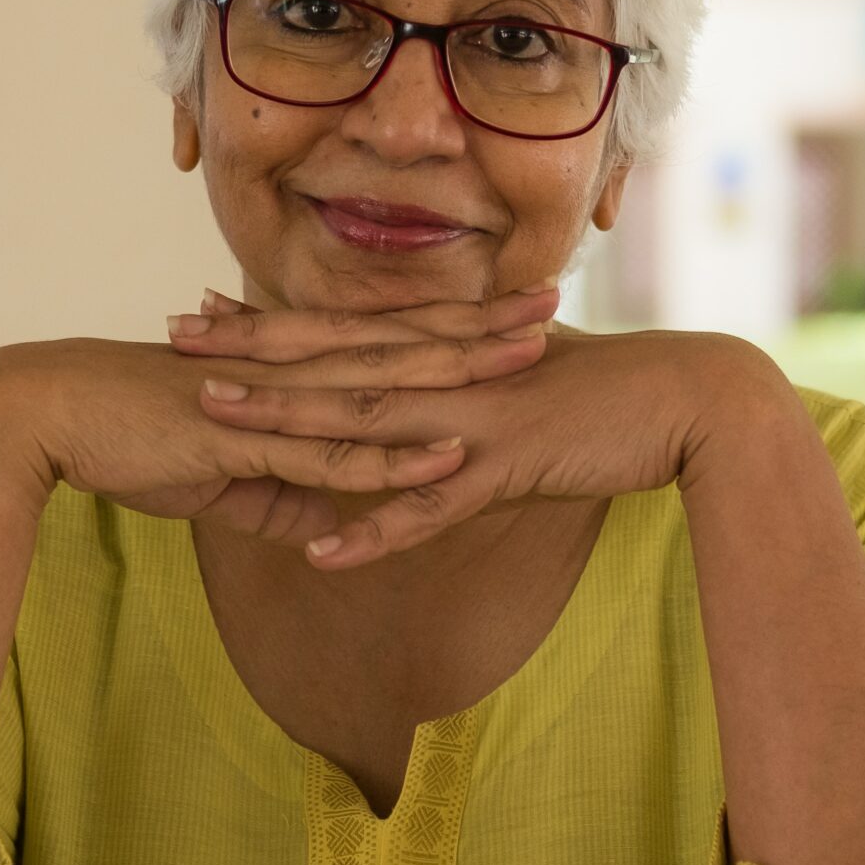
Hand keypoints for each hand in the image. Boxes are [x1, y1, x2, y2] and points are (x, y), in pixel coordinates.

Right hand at [0, 314, 550, 548]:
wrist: (48, 417)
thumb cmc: (128, 435)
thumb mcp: (220, 471)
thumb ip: (279, 493)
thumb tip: (325, 523)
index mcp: (286, 364)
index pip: (386, 333)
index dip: (452, 320)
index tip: (512, 305)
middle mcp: (290, 368)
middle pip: (403, 342)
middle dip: (482, 327)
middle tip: (556, 304)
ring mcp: (273, 399)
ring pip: (384, 387)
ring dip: (459, 378)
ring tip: (528, 368)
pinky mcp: (247, 438)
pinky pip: (333, 455)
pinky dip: (394, 461)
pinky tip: (447, 462)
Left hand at [170, 313, 759, 568]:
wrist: (690, 399)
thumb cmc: (610, 392)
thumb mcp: (520, 381)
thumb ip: (462, 386)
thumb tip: (420, 396)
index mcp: (448, 349)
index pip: (342, 331)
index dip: (270, 323)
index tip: (201, 312)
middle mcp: (449, 372)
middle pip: (333, 362)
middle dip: (251, 354)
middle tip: (174, 341)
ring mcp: (474, 416)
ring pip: (364, 420)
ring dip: (290, 423)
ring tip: (218, 425)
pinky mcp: (507, 465)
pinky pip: (429, 505)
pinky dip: (376, 529)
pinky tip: (322, 553)